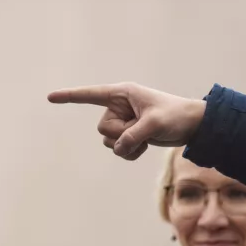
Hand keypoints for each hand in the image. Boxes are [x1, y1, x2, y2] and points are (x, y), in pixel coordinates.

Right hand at [47, 82, 205, 160]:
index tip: (50, 97)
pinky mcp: (129, 133)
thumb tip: (117, 148)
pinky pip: (117, 149)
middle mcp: (118, 106)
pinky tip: (145, 147)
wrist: (194, 125)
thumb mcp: (155, 124)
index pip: (89, 95)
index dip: (69, 96)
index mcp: (122, 94)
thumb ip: (133, 135)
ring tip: (147, 138)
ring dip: (127, 145)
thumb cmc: (177, 115)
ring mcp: (123, 121)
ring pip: (108, 141)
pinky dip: (130, 152)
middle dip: (121, 134)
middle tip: (143, 130)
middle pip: (102, 128)